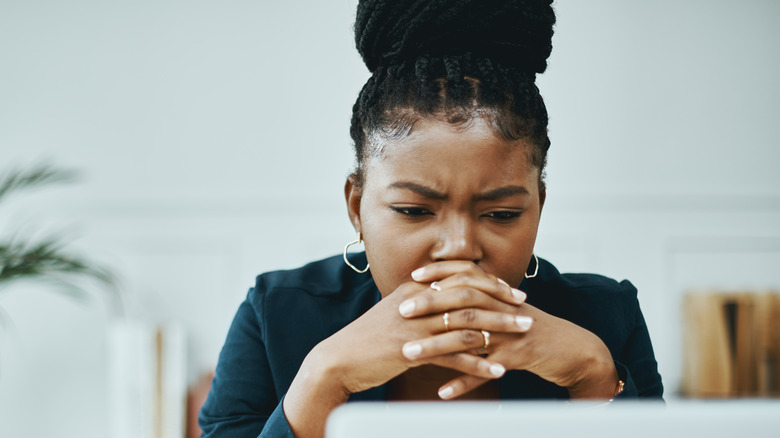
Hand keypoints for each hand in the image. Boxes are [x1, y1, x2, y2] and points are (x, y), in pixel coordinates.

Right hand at [314, 273, 524, 394]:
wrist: (339, 360)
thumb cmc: (367, 339)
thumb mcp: (394, 313)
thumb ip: (420, 305)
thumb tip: (445, 302)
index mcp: (415, 290)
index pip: (460, 279)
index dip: (489, 284)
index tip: (511, 291)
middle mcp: (418, 303)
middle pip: (470, 297)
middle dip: (502, 304)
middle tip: (525, 311)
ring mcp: (416, 327)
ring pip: (468, 324)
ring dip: (500, 330)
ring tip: (523, 336)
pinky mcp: (413, 352)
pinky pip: (455, 357)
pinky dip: (479, 364)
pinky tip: (498, 370)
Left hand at [406, 261, 618, 399]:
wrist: (571, 348)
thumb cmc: (531, 329)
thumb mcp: (506, 309)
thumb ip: (481, 300)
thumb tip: (445, 293)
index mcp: (498, 295)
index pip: (466, 275)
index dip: (439, 274)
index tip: (413, 278)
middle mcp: (503, 309)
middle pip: (462, 301)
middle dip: (430, 305)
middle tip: (402, 311)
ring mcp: (510, 333)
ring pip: (469, 337)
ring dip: (436, 346)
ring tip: (409, 355)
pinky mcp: (518, 358)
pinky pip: (486, 371)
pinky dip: (464, 382)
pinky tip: (443, 391)